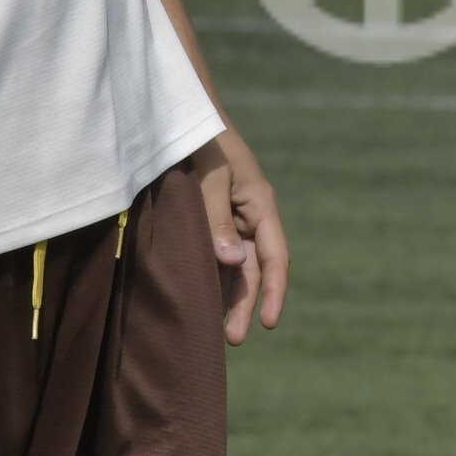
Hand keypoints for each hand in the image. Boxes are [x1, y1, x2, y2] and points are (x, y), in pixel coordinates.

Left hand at [203, 129, 289, 344]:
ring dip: (226, 296)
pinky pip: (213, 254)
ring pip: (233, 266)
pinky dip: (209, 277)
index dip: (273, 291)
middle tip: (232, 340)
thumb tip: (232, 263)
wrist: (181, 114)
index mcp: (260, 205)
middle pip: (253, 269)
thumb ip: (217, 221)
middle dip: (245, 304)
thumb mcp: (209, 180)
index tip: (267, 323)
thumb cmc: (201, 143)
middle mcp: (248, 217)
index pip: (274, 257)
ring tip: (212, 331)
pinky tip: (198, 299)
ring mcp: (228, 220)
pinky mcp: (208, 220)